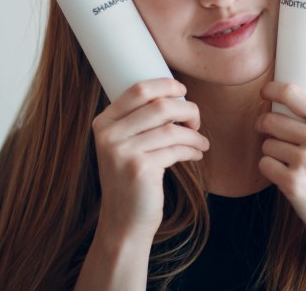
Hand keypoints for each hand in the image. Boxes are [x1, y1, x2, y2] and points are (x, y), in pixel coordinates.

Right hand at [92, 78, 208, 246]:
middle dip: (187, 109)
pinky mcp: (140, 168)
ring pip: (171, 129)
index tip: (183, 91)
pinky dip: (192, 149)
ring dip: (194, 134)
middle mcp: (108, 134)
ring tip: (202, 142)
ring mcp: (122, 152)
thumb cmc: (132, 177)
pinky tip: (197, 153)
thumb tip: (177, 93)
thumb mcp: (127, 144)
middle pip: (160, 106)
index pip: (139, 89)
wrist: (124, 221)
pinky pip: (176, 149)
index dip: (166, 85)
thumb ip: (141, 120)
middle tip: (196, 121)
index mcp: (104, 122)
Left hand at [256, 82, 305, 243]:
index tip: (265, 91)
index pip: (292, 93)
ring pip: (266, 143)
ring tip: (288, 160)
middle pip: (271, 119)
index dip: (272, 89)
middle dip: (265, 125)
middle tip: (271, 132)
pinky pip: (264, 164)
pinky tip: (285, 175)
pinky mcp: (292, 183)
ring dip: (270, 150)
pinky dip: (269, 169)